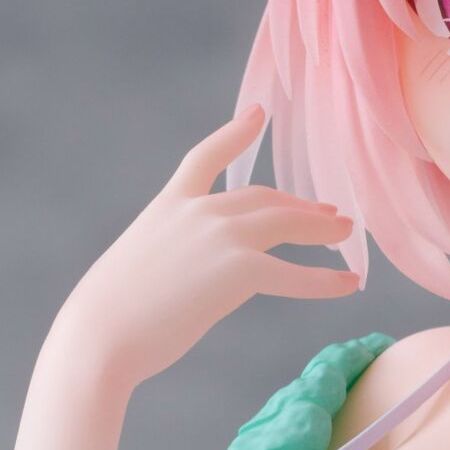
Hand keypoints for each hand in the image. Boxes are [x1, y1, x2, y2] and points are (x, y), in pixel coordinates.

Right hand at [56, 105, 359, 391]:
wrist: (100, 335)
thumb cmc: (110, 315)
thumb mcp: (141, 263)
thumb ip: (173, 253)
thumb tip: (195, 271)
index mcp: (170, 205)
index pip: (206, 157)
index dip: (236, 133)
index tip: (259, 114)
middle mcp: (199, 211)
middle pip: (264, 198)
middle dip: (300, 205)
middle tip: (330, 214)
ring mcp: (221, 237)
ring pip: (286, 223)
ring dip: (321, 229)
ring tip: (346, 235)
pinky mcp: (239, 270)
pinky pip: (295, 274)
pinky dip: (326, 281)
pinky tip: (349, 284)